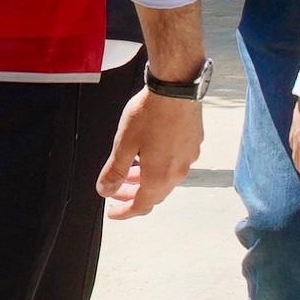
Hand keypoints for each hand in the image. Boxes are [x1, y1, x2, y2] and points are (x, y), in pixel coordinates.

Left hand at [98, 85, 202, 218]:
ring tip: (130, 171)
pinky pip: (174, 164)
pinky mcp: (193, 144)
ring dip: (146, 179)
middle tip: (116, 191)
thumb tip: (105, 190)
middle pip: (154, 194)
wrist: (177, 87)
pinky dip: (158, 166)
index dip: (125, 212)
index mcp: (159, 177)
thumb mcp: (123, 144)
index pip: (141, 206)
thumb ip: (114, 171)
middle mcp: (177, 172)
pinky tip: (149, 152)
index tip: (113, 212)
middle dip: (133, 195)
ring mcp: (189, 158)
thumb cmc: (150, 113)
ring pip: (165, 178)